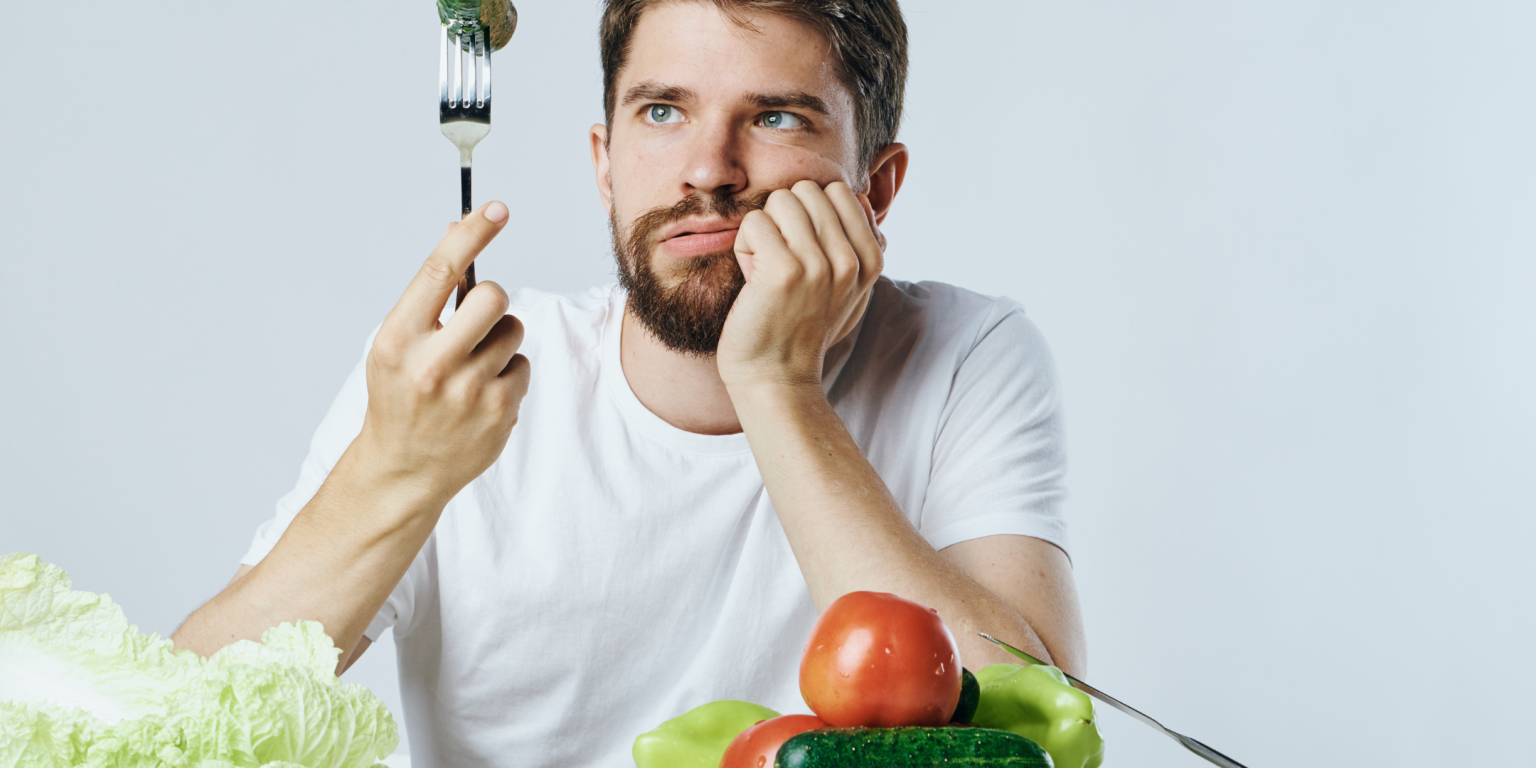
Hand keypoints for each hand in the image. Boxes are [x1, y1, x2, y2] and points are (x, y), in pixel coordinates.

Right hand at [355, 201, 530, 503]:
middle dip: (490, 299)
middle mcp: (432, 364)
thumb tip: (457, 230)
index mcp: (398, 340)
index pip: (438, 272)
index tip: (497, 208)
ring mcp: (469, 391)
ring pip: (513, 330)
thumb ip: (428, 293)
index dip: (471, 234)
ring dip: (499, 338)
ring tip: (471, 365)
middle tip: (477, 317)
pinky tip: (481, 393)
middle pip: (492, 297)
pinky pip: (522, 364)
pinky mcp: (500, 410)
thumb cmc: (401, 395)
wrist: (404, 467)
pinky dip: (507, 372)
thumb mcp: (397, 343)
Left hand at [719, 180, 884, 390]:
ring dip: (764, 231)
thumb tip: (861, 195)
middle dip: (785, 219)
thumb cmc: (803, 328)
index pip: (837, 190)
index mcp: (870, 259)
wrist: (776, 376)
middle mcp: (850, 260)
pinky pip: (755, 222)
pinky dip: (745, 246)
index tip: (804, 254)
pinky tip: (752, 279)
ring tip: (767, 270)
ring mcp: (819, 265)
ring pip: (781, 200)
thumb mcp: (849, 288)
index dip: (809, 213)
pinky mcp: (784, 271)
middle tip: (781, 261)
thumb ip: (860, 243)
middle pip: (807, 190)